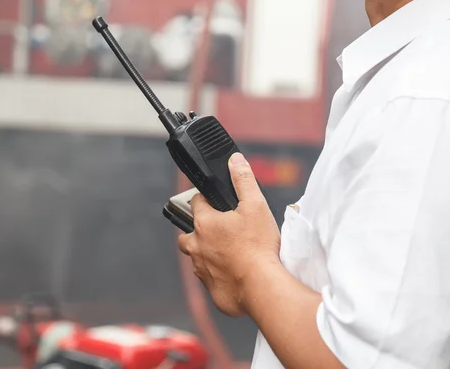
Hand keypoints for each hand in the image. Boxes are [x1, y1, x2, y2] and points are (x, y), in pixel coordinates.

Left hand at [178, 153, 280, 316]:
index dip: (206, 199)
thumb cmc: (258, 246)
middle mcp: (196, 246)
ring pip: (196, 256)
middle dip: (198, 229)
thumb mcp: (255, 205)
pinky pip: (208, 277)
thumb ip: (243, 180)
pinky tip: (233, 272)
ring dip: (206, 252)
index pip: (196, 202)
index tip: (216, 202)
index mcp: (204, 223)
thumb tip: (235, 160)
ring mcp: (201, 269)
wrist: (261, 286)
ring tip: (227, 252)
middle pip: (187, 233)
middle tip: (219, 230)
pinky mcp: (210, 289)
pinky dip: (217, 273)